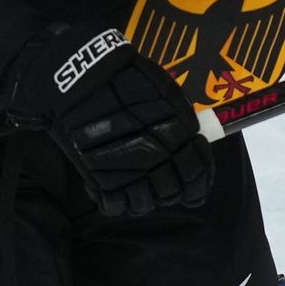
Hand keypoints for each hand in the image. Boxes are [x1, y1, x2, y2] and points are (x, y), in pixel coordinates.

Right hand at [5, 26, 212, 214]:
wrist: (85, 80)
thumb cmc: (128, 79)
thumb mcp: (168, 95)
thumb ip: (182, 123)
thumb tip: (192, 144)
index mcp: (181, 135)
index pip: (199, 174)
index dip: (198, 186)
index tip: (194, 190)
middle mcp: (160, 157)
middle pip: (171, 193)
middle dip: (168, 191)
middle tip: (159, 183)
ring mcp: (130, 171)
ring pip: (144, 205)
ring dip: (142, 199)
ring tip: (135, 187)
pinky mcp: (101, 179)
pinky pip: (115, 206)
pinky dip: (116, 202)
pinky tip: (115, 189)